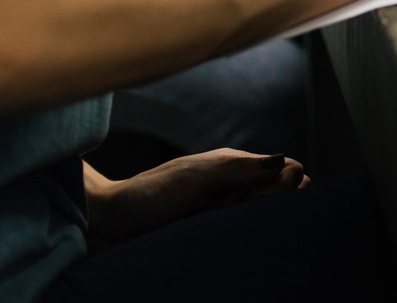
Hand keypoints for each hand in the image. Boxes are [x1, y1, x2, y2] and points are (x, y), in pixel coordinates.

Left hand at [83, 150, 305, 245]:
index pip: (288, 168)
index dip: (277, 187)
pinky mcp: (213, 228)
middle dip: (266, 204)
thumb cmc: (146, 196)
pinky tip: (210, 234)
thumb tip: (282, 164)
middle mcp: (235, 182)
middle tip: (223, 210)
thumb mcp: (192, 177)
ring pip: (266, 213)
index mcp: (234, 163)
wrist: (108, 221)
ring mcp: (225, 206)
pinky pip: (245, 231)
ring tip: (213, 221)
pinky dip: (237, 234)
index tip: (237, 198)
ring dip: (249, 220)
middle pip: (283, 190)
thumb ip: (237, 169)